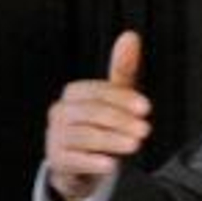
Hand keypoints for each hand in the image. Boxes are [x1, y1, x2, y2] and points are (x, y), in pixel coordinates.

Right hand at [45, 31, 151, 200]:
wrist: (80, 163)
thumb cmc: (99, 125)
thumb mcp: (114, 98)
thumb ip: (122, 69)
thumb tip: (131, 36)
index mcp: (74, 93)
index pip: (98, 91)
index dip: (122, 99)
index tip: (145, 108)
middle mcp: (60, 112)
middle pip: (91, 113)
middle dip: (120, 121)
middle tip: (144, 129)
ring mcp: (56, 136)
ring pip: (84, 136)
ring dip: (112, 141)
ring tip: (134, 145)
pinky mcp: (57, 160)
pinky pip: (74, 159)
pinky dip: (93, 162)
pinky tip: (111, 164)